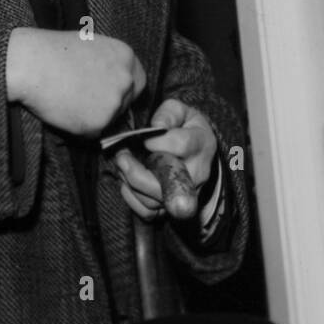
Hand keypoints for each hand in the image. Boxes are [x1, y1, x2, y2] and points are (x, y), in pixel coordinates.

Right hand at [6, 27, 145, 136]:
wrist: (32, 64)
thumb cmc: (53, 50)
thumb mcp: (92, 44)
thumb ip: (109, 62)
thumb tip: (112, 78)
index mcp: (127, 57)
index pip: (138, 82)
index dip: (124, 90)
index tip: (109, 93)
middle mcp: (126, 80)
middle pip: (127, 102)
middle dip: (111, 105)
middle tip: (86, 102)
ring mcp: (114, 103)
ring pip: (110, 119)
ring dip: (94, 117)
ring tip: (69, 101)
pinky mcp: (98, 123)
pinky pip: (93, 132)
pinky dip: (80, 128)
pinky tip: (64, 111)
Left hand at [113, 99, 216, 221]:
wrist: (195, 151)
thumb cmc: (183, 127)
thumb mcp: (179, 111)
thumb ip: (167, 114)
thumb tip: (156, 127)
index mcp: (201, 144)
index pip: (180, 146)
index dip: (156, 142)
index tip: (144, 137)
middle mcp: (197, 173)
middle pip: (166, 182)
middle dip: (136, 171)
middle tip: (122, 157)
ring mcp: (186, 194)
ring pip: (153, 200)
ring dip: (130, 183)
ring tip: (123, 166)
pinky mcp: (172, 207)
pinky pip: (149, 212)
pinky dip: (132, 199)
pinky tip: (126, 183)